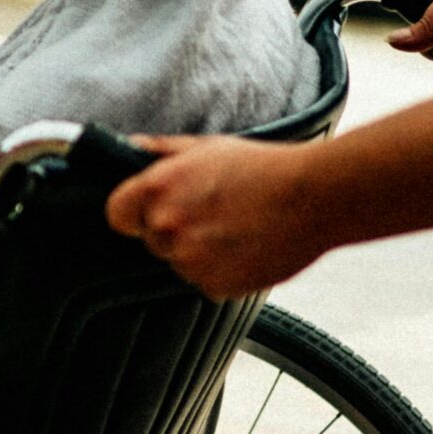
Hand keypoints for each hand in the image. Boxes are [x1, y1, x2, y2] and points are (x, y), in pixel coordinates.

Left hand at [105, 136, 329, 299]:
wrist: (315, 196)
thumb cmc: (264, 167)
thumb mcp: (207, 147)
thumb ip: (161, 152)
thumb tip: (130, 147)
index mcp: (158, 189)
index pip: (117, 214)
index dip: (134, 213)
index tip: (152, 212)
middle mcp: (167, 226)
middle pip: (153, 239)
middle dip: (176, 229)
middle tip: (215, 212)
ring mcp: (190, 259)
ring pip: (181, 262)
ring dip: (201, 252)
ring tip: (237, 227)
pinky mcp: (214, 285)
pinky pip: (207, 281)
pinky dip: (223, 271)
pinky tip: (247, 246)